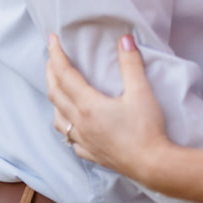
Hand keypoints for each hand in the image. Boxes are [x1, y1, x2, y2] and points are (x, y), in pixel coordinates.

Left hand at [46, 33, 167, 179]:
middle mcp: (79, 123)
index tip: (51, 39)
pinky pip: (68, 137)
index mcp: (88, 105)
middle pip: (56, 93)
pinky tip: (70, 123)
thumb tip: (125, 39)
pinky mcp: (90, 153)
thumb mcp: (141, 92)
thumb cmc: (146, 128)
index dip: (56, 55)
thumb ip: (131, 64)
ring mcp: (82, 140)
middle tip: (51, 56)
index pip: (65, 74)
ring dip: (54, 97)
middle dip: (51, 72)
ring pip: (58, 116)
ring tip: (57, 86)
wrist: (152, 164)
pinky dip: (64, 123)